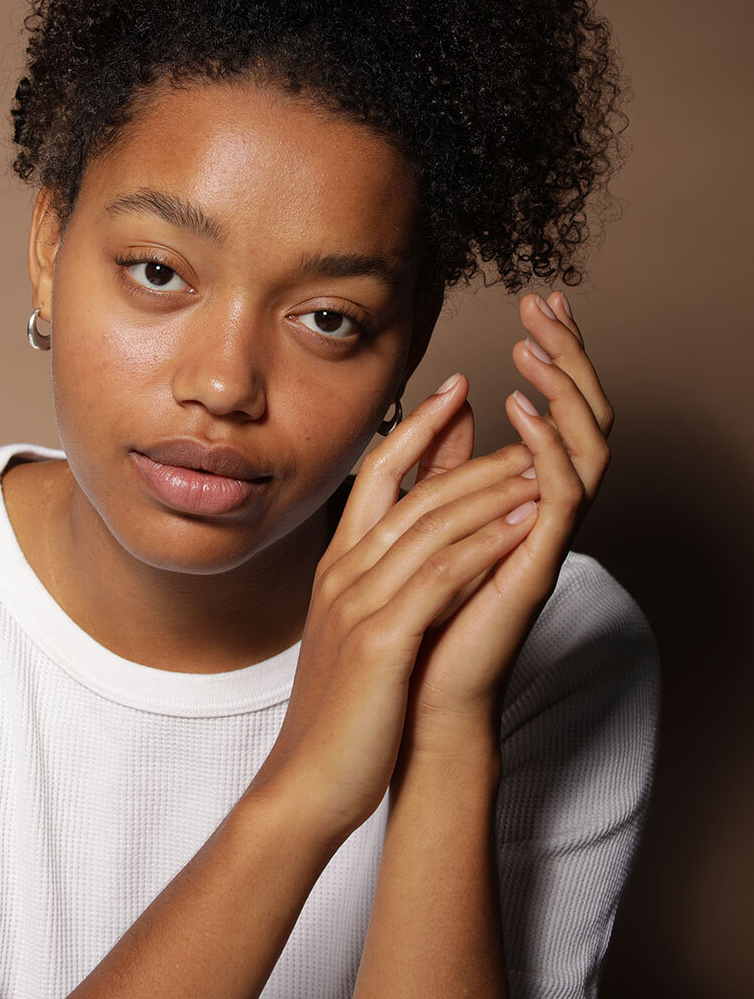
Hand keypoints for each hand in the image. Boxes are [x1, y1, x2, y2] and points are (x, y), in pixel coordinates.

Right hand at [253, 359, 550, 846]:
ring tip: (539, 466)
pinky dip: (484, 546)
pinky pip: (439, 578)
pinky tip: (522, 528)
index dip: (418, 427)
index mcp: (337, 566)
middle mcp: (343, 573)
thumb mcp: (357, 628)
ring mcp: (358, 604)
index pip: (377, 476)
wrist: (307, 781)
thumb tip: (414, 541)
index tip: (457, 390)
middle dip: (473, 454)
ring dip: (491, 493)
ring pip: (432, 527)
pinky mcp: (379, 641)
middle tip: (524, 427)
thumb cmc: (341, 709)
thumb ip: (382, 576)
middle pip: (415, 494)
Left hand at [400, 290, 614, 754]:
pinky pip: (563, 497)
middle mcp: (544, 512)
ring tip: (538, 344)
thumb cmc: (417, 613)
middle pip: (585, 416)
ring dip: (566, 390)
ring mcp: (546, 538)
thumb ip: (445, 463)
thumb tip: (455, 405)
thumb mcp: (426, 516)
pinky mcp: (536, 566)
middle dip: (571, 356)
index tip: (537, 302)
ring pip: (589, 447)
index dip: (556, 355)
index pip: (557, 409)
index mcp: (524, 497)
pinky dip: (548, 448)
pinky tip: (519, 408)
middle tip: (548, 306)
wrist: (409, 696)